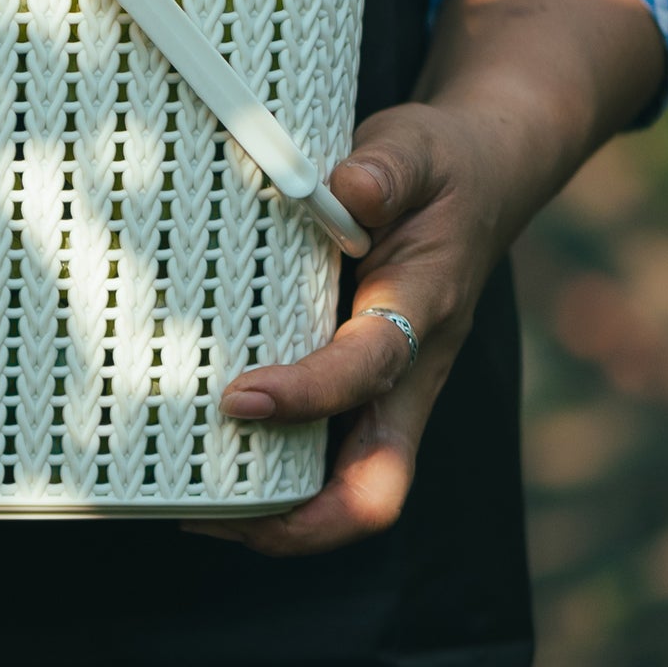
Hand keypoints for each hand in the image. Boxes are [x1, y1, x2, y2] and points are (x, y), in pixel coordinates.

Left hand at [184, 101, 525, 555]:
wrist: (481, 176)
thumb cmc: (439, 166)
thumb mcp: (417, 146)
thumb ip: (386, 168)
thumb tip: (347, 188)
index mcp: (423, 311)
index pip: (369, 370)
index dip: (310, 394)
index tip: (238, 397)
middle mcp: (407, 371)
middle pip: (375, 485)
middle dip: (299, 520)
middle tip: (205, 513)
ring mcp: (384, 391)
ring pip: (346, 486)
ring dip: (275, 511)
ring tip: (186, 504)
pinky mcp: (359, 389)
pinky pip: (322, 454)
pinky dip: (269, 472)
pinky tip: (201, 458)